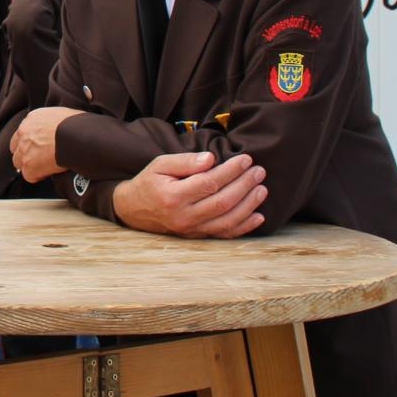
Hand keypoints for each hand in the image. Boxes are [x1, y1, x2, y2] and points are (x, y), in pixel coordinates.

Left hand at [10, 107, 81, 181]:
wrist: (76, 136)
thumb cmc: (76, 125)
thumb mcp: (61, 114)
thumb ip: (52, 122)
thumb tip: (58, 129)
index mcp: (33, 118)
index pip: (23, 132)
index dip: (30, 142)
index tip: (39, 146)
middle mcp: (24, 132)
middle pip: (17, 148)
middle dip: (27, 154)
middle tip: (41, 158)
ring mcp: (24, 149)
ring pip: (20, 162)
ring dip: (31, 165)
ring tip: (46, 166)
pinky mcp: (29, 165)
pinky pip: (29, 176)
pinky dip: (38, 176)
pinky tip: (49, 172)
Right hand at [111, 152, 266, 238]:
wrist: (134, 210)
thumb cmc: (149, 183)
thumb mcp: (160, 165)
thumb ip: (186, 162)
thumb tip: (211, 158)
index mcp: (173, 196)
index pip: (209, 183)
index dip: (230, 171)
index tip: (246, 159)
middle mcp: (183, 216)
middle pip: (222, 202)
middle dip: (245, 185)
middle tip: (259, 171)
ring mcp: (191, 230)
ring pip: (227, 220)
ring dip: (249, 205)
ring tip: (262, 189)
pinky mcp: (197, 237)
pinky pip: (224, 235)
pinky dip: (244, 227)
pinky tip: (258, 216)